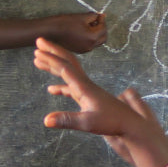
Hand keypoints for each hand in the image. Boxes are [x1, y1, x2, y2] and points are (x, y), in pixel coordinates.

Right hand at [34, 37, 167, 166]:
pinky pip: (71, 87)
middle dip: (52, 52)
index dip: (50, 58)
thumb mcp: (87, 123)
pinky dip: (60, 85)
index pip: (64, 67)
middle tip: (38, 42)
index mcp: (83, 87)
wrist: (129, 124)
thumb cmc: (111, 122)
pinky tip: (51, 89)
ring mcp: (87, 90)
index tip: (38, 49)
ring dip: (54, 65)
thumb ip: (66, 120)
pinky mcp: (89, 98)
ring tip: (38, 61)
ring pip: (68, 72)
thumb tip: (45, 120)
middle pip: (67, 62)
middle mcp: (85, 84)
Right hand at [38, 12, 106, 53]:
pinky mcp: (79, 50)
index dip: (102, 20)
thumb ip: (93, 16)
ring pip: (96, 41)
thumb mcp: (81, 17)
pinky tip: (84, 30)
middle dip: (102, 28)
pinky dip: (90, 37)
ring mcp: (84, 49)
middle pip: (103, 37)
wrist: (50, 32)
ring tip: (89, 24)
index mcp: (92, 38)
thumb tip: (99, 16)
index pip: (103, 29)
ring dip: (96, 33)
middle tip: (97, 19)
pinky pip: (89, 44)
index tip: (99, 14)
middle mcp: (90, 46)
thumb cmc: (64, 23)